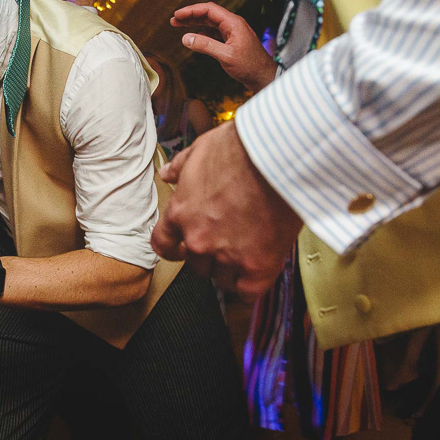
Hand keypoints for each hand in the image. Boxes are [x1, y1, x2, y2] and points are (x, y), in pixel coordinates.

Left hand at [151, 121, 301, 297]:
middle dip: (208, 257)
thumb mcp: (200, 150)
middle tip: (227, 244)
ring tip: (247, 257)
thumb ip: (181, 167)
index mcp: (180, 212)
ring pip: (221, 279)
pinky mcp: (256, 265)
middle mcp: (198, 239)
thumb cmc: (240, 147)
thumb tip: (167, 174)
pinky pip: (246, 292)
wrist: (275, 155)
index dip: (173, 250)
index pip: (163, 245)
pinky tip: (254, 280)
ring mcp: (227, 255)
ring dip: (231, 271)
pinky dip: (248, 289)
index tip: (181, 250)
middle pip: (196, 265)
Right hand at [171, 2, 276, 92]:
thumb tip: (186, 38)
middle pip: (208, 15)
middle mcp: (233, 25)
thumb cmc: (250, 66)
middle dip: (190, 16)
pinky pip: (215, 33)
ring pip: (211, 24)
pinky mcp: (232, 42)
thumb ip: (205, 45)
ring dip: (195, 24)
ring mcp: (233, 33)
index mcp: (233, 23)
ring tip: (179, 26)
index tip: (177, 15)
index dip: (191, 11)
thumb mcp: (225, 56)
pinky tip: (195, 38)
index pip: (209, 10)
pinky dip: (203, 34)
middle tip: (174, 20)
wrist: (264, 77)